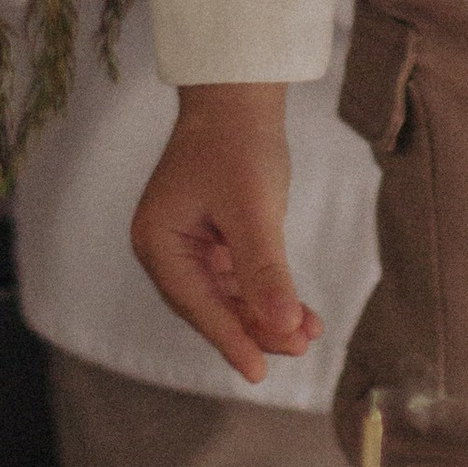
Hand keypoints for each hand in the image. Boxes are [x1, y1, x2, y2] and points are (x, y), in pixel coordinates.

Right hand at [130, 84, 319, 382]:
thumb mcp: (253, 209)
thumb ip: (265, 270)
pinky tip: (302, 313)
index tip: (260, 372)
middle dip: (257, 327)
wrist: (240, 94)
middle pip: (213, 306)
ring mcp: (191, 245)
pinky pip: (241, 280)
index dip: (231, 338)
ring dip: (268, 314)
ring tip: (310, 332)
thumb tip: (282, 326)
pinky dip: (269, 294)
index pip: (197, 303)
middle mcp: (168, 248)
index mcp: (158, 240)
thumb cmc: (237, 142)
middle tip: (301, 345)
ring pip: (230, 298)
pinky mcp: (215, 240)